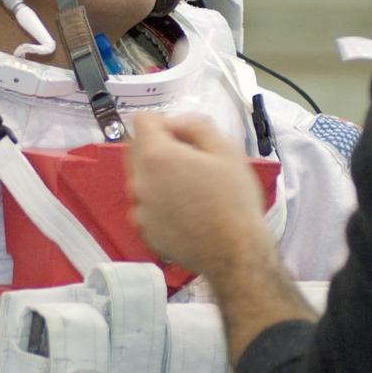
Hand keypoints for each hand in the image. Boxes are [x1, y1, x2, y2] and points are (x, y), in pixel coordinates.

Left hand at [126, 112, 270, 278]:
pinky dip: (158, 203)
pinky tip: (184, 212)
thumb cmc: (234, 199)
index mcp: (157, 156)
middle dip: (159, 148)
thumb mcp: (226, 150)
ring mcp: (139, 209)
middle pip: (137, 149)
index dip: (164, 122)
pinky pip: (144, 206)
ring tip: (190, 191)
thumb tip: (174, 123)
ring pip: (140, 179)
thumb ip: (194, 125)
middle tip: (191, 163)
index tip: (183, 137)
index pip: (142, 120)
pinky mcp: (144, 231)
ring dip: (157, 177)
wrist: (235, 252)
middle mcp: (139, 181)